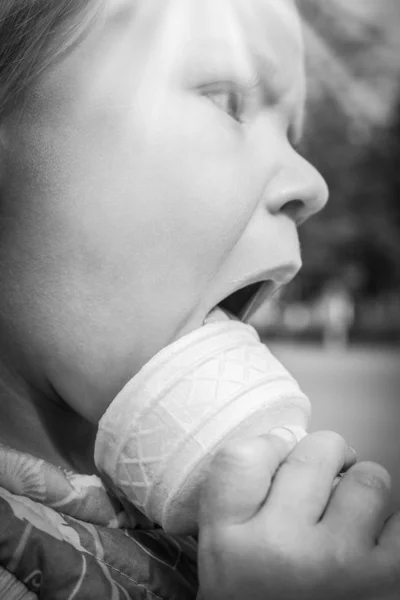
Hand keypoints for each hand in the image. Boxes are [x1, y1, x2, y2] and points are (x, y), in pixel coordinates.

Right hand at [198, 430, 399, 599]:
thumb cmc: (256, 595)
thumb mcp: (218, 550)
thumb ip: (238, 490)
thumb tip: (290, 438)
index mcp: (228, 542)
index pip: (245, 455)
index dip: (269, 446)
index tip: (279, 459)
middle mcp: (281, 550)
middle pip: (315, 451)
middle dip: (322, 458)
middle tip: (316, 486)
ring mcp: (338, 563)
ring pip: (369, 479)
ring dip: (360, 492)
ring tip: (345, 519)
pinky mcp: (385, 580)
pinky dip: (390, 526)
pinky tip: (370, 540)